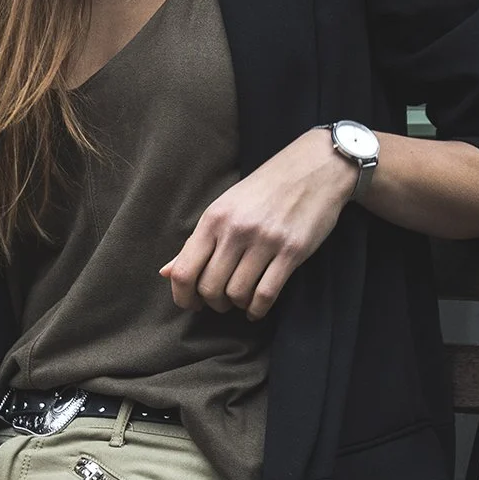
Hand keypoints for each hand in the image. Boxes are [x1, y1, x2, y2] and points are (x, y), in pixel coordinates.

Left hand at [160, 127, 355, 319]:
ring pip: (237, 293)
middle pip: (210, 287)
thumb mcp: (224, 208)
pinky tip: (256, 308)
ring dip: (236, 304)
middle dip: (212, 303)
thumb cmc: (263, 190)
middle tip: (219, 303)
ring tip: (240, 300)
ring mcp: (265, 241)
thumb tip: (166, 273)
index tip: (190, 304)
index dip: (182, 296)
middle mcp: (235, 230)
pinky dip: (258, 309)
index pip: (184, 270)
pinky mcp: (292, 251)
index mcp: (213, 218)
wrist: (312, 169)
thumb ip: (196, 243)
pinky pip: (266, 294)